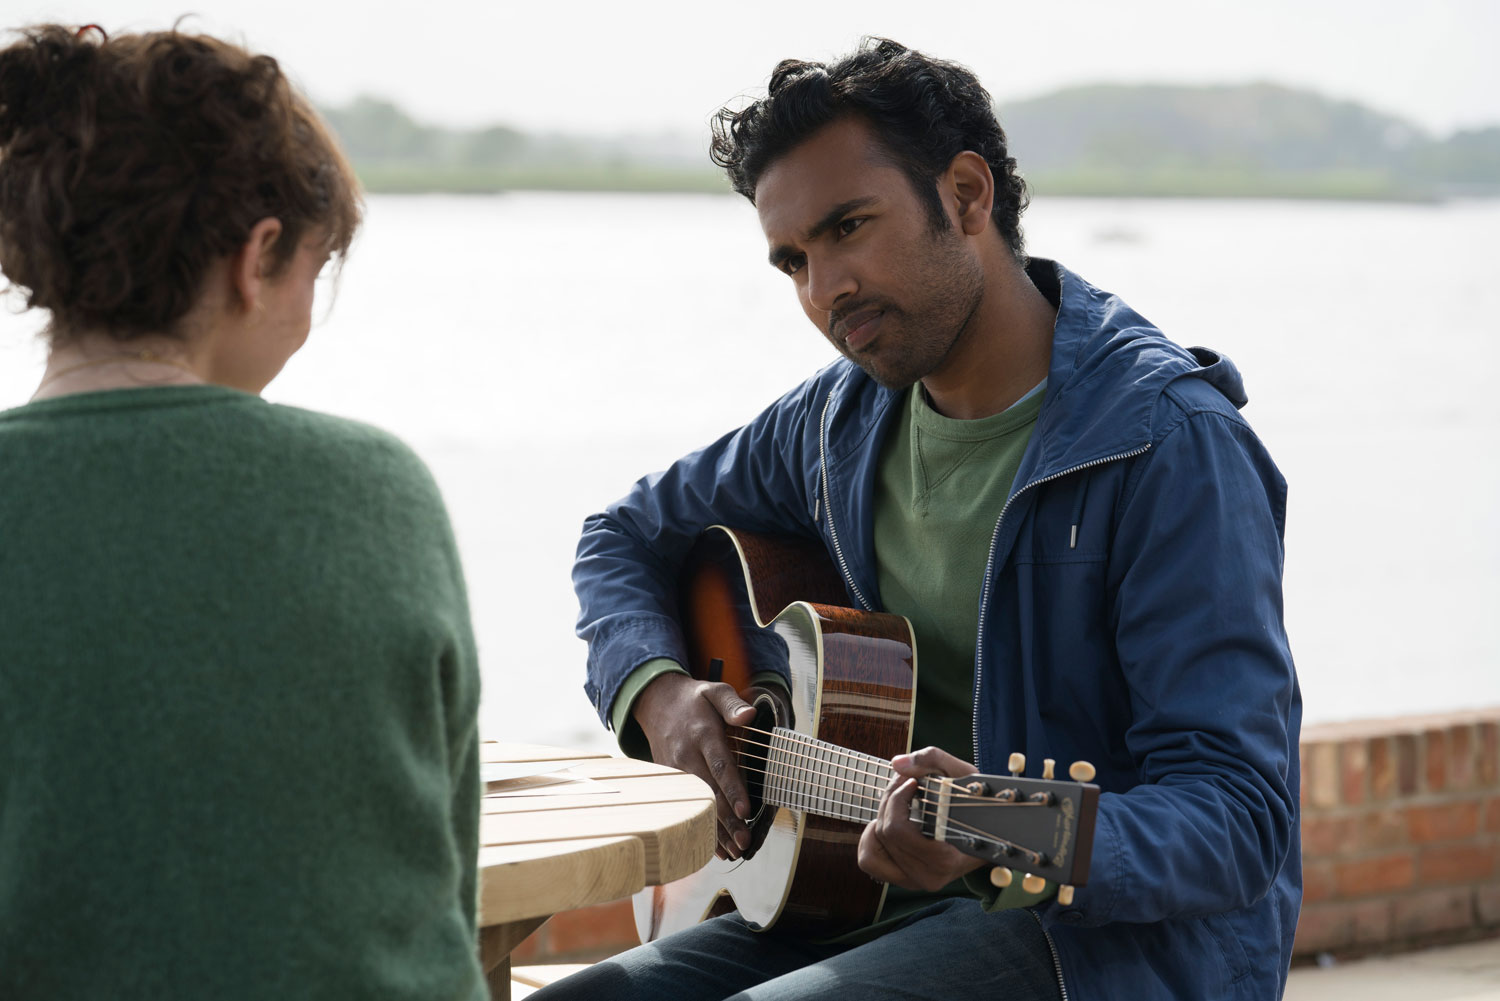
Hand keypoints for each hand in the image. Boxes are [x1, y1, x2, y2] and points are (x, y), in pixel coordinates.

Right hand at [633, 672, 756, 858]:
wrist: (656, 702)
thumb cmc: (694, 699)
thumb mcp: (714, 691)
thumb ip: (732, 704)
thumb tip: (749, 715)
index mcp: (702, 733)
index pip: (720, 765)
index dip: (733, 789)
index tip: (746, 811)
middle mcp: (686, 754)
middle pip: (709, 792)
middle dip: (727, 820)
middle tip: (744, 842)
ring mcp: (675, 770)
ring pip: (697, 805)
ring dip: (715, 831)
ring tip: (735, 852)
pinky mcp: (670, 779)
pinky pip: (687, 806)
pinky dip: (700, 827)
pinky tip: (715, 847)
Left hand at [858, 746, 987, 890]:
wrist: (985, 833)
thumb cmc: (974, 802)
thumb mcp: (963, 774)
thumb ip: (932, 759)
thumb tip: (897, 764)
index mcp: (946, 859)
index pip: (899, 830)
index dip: (899, 798)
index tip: (913, 782)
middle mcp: (930, 876)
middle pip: (886, 831)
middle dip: (891, 799)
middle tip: (906, 783)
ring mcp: (915, 881)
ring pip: (876, 841)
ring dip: (883, 814)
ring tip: (901, 802)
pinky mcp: (903, 879)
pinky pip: (868, 858)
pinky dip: (872, 836)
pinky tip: (891, 823)